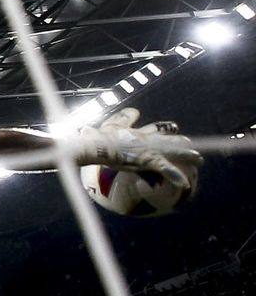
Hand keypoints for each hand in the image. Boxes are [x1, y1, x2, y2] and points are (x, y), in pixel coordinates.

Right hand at [75, 108, 201, 188]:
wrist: (96, 145)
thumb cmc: (98, 138)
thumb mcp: (110, 126)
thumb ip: (122, 119)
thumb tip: (133, 111)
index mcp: (139, 133)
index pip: (157, 129)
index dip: (167, 129)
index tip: (174, 128)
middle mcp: (148, 139)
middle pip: (170, 139)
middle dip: (181, 143)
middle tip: (190, 147)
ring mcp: (150, 149)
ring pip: (175, 151)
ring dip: (188, 156)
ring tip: (199, 160)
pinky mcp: (148, 159)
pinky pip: (166, 169)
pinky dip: (175, 176)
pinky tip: (185, 184)